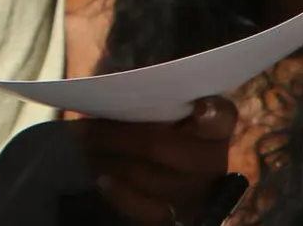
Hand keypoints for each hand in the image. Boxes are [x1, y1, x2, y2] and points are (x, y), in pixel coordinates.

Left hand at [83, 97, 236, 224]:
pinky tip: (100, 179)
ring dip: (108, 159)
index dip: (213, 114)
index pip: (221, 118)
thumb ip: (151, 99)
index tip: (201, 107)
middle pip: (162, 147)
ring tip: (83, 146)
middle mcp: (211, 162)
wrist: (181, 180)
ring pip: (147, 176)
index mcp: (213, 129)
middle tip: (81, 127)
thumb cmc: (167, 132)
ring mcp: (196, 192)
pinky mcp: (179, 217)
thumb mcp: (167, 112)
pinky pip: (145, 209)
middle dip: (116, 137)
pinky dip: (119, 193)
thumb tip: (110, 89)